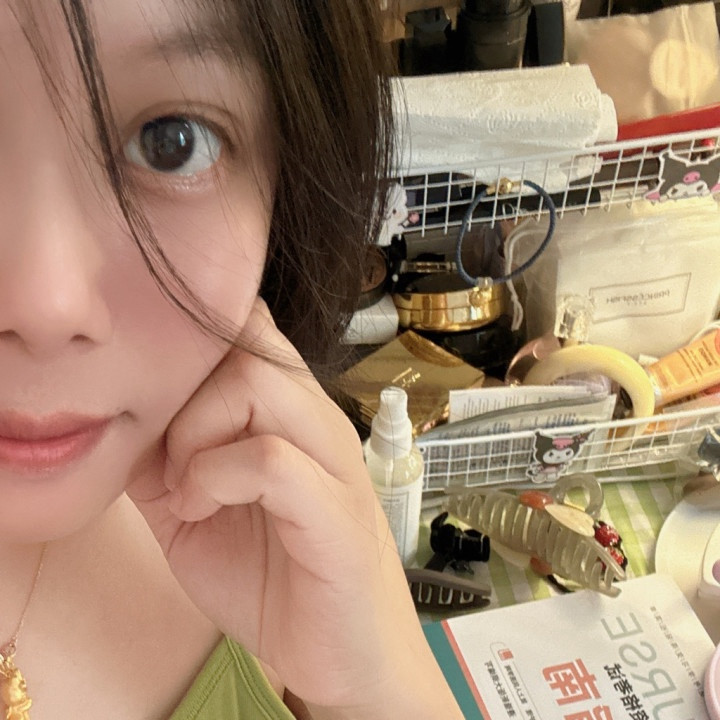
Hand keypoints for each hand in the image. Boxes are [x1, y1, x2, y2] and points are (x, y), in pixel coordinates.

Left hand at [126, 299, 459, 717]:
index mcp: (291, 413)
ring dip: (197, 436)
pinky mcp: (335, 510)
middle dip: (185, 396)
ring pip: (258, 383)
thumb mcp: (195, 508)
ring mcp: (332, 459)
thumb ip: (164, 458)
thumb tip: (124, 417)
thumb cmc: (273, 577)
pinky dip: (215, 479)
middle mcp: (318, 420)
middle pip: (246, 344)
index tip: (161, 404)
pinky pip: (268, 459)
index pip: (252, 326)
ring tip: (186, 491)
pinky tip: (200, 512)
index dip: (198, 343)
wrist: (341, 653)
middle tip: (170, 462)